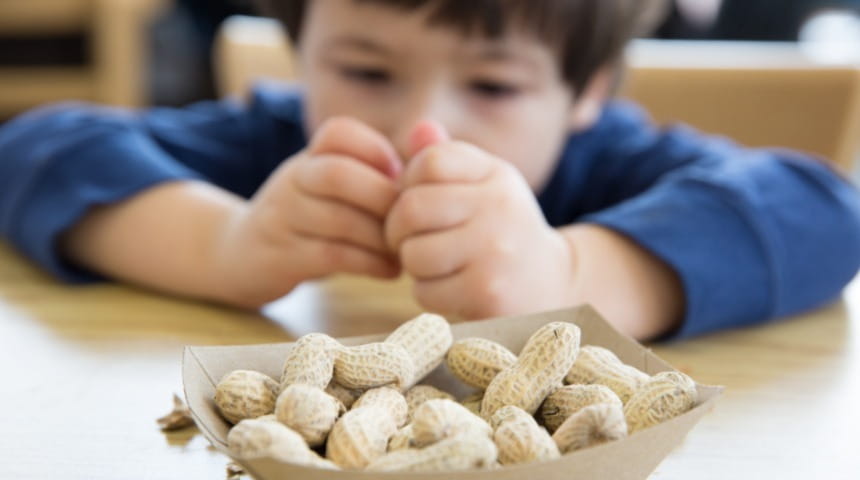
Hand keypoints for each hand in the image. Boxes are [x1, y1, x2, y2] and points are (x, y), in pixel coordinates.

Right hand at [215, 117, 402, 306]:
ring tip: (406, 250)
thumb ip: (374, 171)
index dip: (375, 150)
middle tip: (412, 221)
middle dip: (383, 198)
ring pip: (337, 220)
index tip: (399, 177)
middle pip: (337, 174)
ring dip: (381, 238)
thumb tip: (433, 149)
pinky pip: (331, 255)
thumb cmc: (309, 219)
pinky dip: (369, 263)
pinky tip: (390, 270)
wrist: (241, 255)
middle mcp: (292, 181)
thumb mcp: (330, 186)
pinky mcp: (280, 257)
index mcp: (309, 157)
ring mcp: (282, 219)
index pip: (338, 133)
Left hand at [385, 122, 574, 318]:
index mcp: (496, 174)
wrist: (552, 285)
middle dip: (398, 230)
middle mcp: (500, 206)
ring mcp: (495, 250)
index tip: (420, 203)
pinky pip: (425, 290)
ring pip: (413, 253)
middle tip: (410, 241)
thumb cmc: (501, 232)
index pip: (430, 161)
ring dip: (414, 266)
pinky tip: (452, 289)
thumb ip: (447, 159)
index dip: (408, 184)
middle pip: (411, 207)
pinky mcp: (487, 291)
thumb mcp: (484, 187)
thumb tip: (418, 130)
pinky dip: (429, 294)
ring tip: (437, 265)